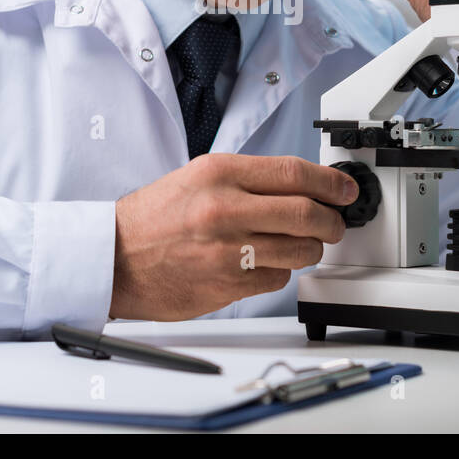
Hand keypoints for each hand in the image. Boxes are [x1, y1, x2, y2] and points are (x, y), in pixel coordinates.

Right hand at [109, 154, 353, 320]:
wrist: (114, 258)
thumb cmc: (154, 218)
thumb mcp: (198, 177)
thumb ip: (248, 179)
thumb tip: (300, 185)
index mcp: (219, 173)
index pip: (294, 173)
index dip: (330, 182)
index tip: (343, 190)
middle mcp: (225, 209)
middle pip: (307, 213)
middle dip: (332, 221)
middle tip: (335, 222)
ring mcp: (228, 250)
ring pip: (299, 250)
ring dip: (310, 249)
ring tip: (300, 244)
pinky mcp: (228, 285)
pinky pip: (277, 279)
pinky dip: (279, 272)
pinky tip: (263, 264)